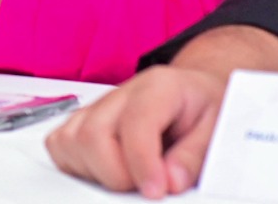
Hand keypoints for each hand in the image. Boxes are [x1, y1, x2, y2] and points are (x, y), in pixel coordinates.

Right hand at [46, 65, 227, 197]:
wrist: (193, 93)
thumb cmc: (203, 109)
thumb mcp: (218, 129)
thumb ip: (194, 156)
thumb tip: (170, 182)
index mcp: (158, 87)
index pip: (135, 123)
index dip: (142, 163)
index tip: (155, 191)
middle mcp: (121, 93)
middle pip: (93, 135)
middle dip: (116, 175)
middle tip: (146, 187)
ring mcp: (96, 106)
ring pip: (71, 142)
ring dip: (97, 172)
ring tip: (130, 177)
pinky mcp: (80, 121)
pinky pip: (59, 145)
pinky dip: (76, 165)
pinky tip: (107, 170)